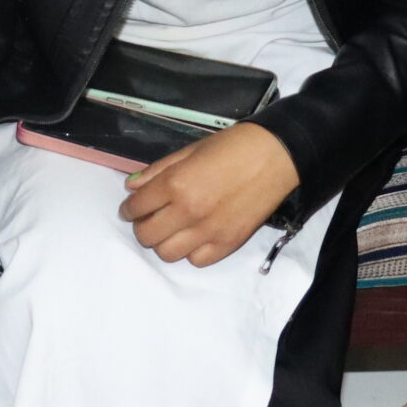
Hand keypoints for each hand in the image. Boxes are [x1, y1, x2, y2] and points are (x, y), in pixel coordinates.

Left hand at [117, 122, 300, 266]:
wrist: (277, 155)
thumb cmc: (233, 146)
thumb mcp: (191, 150)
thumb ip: (159, 171)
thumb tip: (132, 186)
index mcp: (176, 184)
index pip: (136, 208)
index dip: (129, 209)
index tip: (132, 208)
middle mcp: (188, 211)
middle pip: (147, 236)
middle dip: (142, 227)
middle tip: (150, 217)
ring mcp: (209, 231)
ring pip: (167, 253)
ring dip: (164, 242)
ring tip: (172, 228)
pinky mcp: (229, 243)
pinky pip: (197, 261)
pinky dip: (191, 251)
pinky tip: (195, 236)